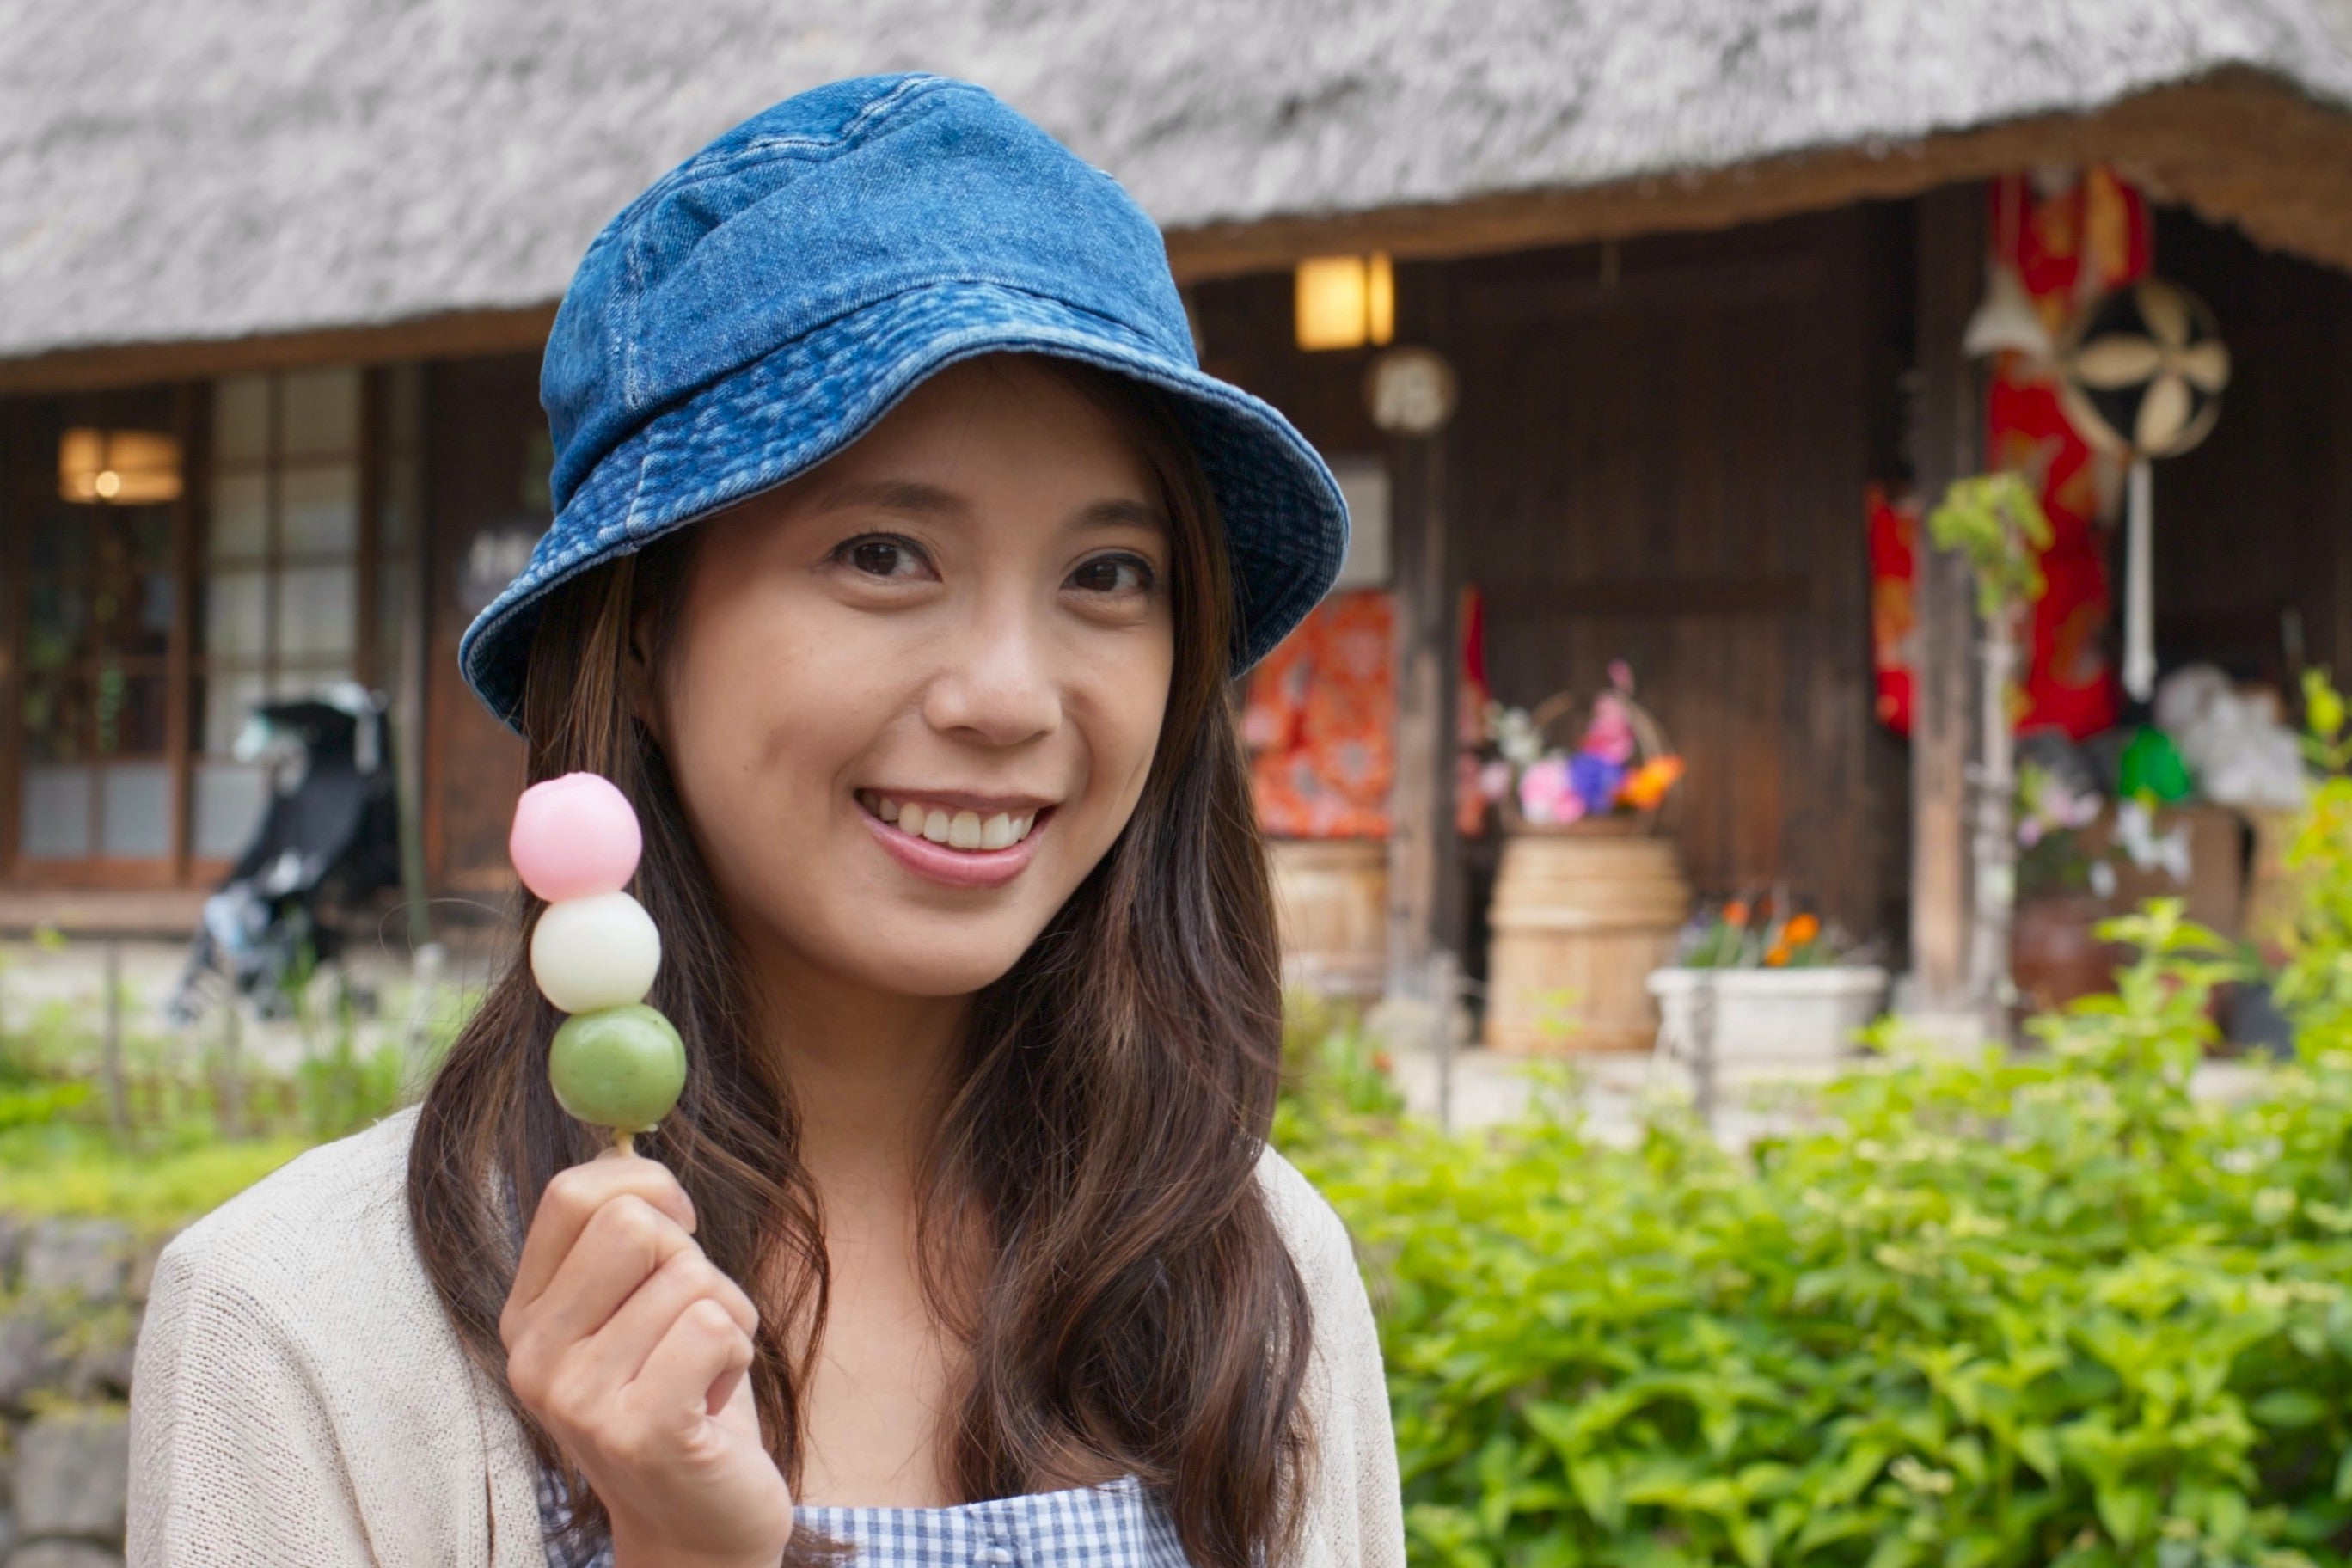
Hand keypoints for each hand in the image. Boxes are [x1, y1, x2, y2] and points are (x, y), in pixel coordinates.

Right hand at [502, 1147, 793, 1567]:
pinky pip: (714, 1326)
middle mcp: (534, 1355)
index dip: (647, 1184)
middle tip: (694, 1319)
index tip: (681, 1222)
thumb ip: (626, 1238)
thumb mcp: (641, 1310)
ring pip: (689, 1277)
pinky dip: (737, 1353)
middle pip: (634, 1223)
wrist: (699, 1524)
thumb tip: (627, 1137)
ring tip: (703, 1373)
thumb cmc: (685, 1398)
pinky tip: (712, 1402)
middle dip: (693, 1260)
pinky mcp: (638, 1429)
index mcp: (527, 1315)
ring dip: (726, 1317)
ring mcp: (577, 1398)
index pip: (573, 1193)